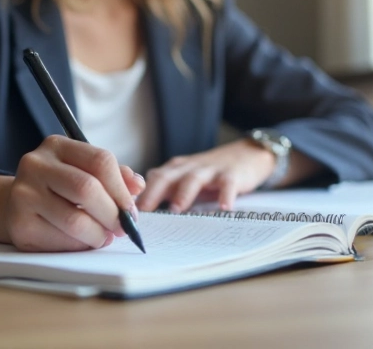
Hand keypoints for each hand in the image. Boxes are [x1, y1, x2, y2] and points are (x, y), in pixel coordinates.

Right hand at [3, 135, 144, 251]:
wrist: (15, 204)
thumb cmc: (59, 187)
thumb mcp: (84, 171)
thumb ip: (114, 176)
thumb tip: (137, 186)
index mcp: (56, 146)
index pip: (100, 160)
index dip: (121, 189)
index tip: (131, 210)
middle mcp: (35, 165)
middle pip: (87, 189)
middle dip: (112, 214)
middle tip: (123, 228)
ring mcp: (23, 194)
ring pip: (74, 220)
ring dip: (98, 235)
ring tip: (104, 237)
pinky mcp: (19, 224)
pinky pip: (60, 241)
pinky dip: (80, 245)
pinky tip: (83, 242)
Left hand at [135, 140, 274, 212]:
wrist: (246, 155)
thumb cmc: (210, 174)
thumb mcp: (185, 179)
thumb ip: (165, 193)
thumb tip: (140, 217)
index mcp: (174, 170)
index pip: (152, 180)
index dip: (138, 195)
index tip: (126, 214)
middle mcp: (188, 168)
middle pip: (166, 176)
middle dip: (153, 193)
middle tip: (143, 212)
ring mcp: (210, 170)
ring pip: (193, 179)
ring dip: (184, 193)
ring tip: (177, 209)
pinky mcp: (232, 174)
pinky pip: (227, 184)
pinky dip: (225, 194)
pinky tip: (224, 207)